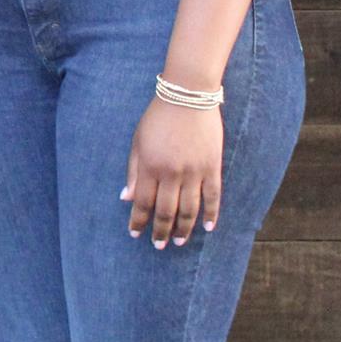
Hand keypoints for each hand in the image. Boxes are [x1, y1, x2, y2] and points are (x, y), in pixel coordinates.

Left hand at [122, 98, 223, 248]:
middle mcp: (171, 173)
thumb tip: (126, 198)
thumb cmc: (158, 117)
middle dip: (161, 231)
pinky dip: (212, 214)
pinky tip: (208, 228)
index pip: (143, 202)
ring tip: (179, 242)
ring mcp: (194, 172)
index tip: (136, 234)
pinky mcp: (212, 167)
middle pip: (166, 211)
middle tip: (159, 245)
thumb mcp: (137, 141)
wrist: (188, 96)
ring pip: (190, 209)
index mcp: (150, 166)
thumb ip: (133, 171)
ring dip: (184, 229)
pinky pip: (214, 197)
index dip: (139, 221)